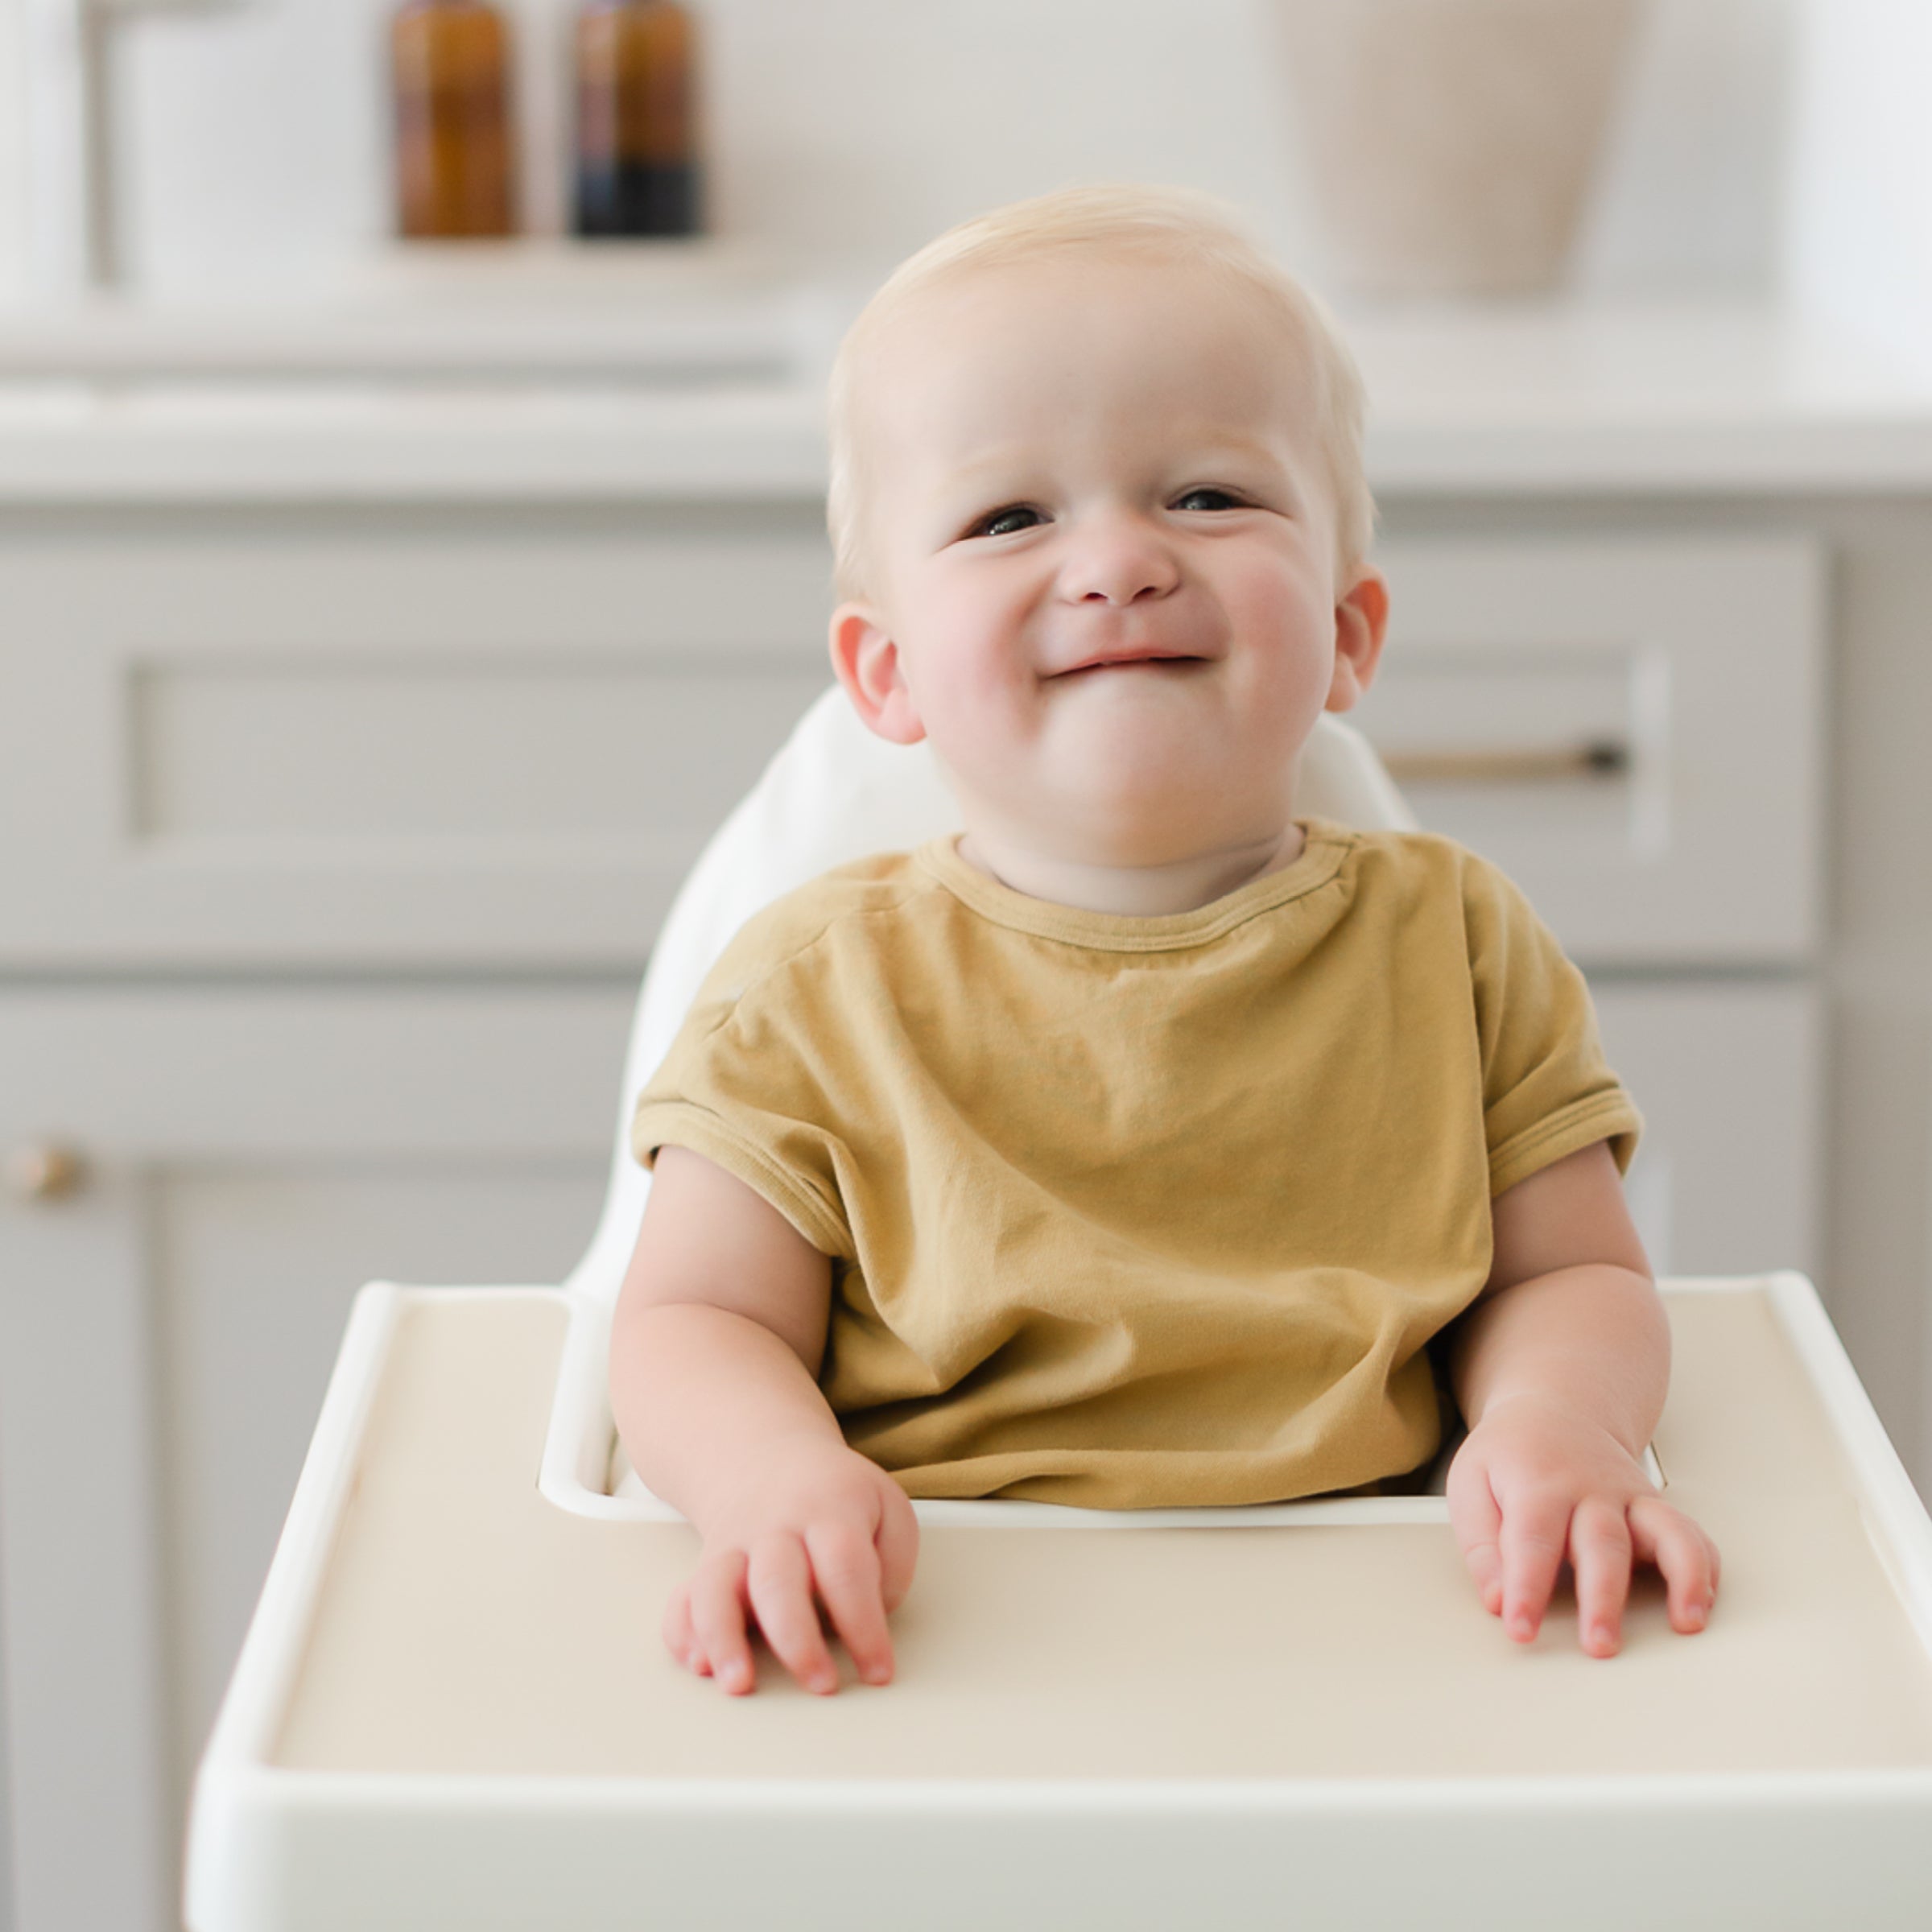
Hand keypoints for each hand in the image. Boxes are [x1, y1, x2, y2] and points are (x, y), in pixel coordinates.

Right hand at [664, 1438, 918, 1695]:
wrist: (768, 1454)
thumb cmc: (836, 1496)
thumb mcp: (886, 1507)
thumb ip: (893, 1563)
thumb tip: (871, 1617)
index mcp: (830, 1510)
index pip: (846, 1568)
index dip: (863, 1625)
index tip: (877, 1672)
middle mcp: (776, 1527)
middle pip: (778, 1580)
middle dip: (798, 1641)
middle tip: (822, 1685)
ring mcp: (735, 1545)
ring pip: (717, 1588)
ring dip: (724, 1639)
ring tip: (739, 1684)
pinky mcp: (706, 1565)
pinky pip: (683, 1598)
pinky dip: (682, 1632)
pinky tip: (697, 1664)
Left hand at [1446, 1393, 1719, 1656]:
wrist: (1556, 1409)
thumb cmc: (1512, 1454)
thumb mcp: (1471, 1482)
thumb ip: (1481, 1545)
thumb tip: (1497, 1599)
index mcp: (1538, 1483)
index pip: (1532, 1541)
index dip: (1527, 1589)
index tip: (1522, 1629)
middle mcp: (1591, 1490)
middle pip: (1603, 1544)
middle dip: (1603, 1598)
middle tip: (1599, 1646)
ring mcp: (1629, 1498)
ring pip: (1665, 1533)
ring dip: (1680, 1579)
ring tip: (1686, 1624)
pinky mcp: (1654, 1509)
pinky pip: (1690, 1536)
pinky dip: (1704, 1569)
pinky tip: (1701, 1604)